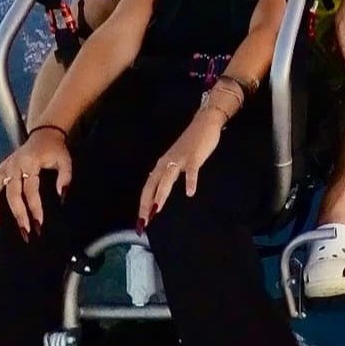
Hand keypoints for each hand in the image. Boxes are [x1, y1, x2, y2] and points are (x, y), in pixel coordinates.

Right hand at [0, 129, 71, 237]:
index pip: (30, 190)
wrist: (43, 135)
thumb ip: (65, 177)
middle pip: (11, 193)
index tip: (38, 224)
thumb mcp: (65, 160)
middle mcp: (12, 166)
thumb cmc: (54, 150)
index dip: (34, 207)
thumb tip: (62, 195)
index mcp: (29, 163)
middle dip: (17, 213)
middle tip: (24, 231)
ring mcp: (3, 168)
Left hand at [139, 107, 225, 222]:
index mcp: (162, 165)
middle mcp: (167, 162)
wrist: (204, 123)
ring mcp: (180, 159)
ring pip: (167, 178)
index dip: (143, 204)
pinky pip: (192, 170)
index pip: (148, 187)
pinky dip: (190, 181)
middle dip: (147, 203)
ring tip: (157, 209)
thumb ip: (169, 176)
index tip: (140, 222)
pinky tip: (190, 192)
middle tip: (144, 221)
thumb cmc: (191, 145)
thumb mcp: (176, 161)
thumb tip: (160, 195)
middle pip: (153, 184)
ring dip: (161, 193)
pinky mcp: (194, 156)